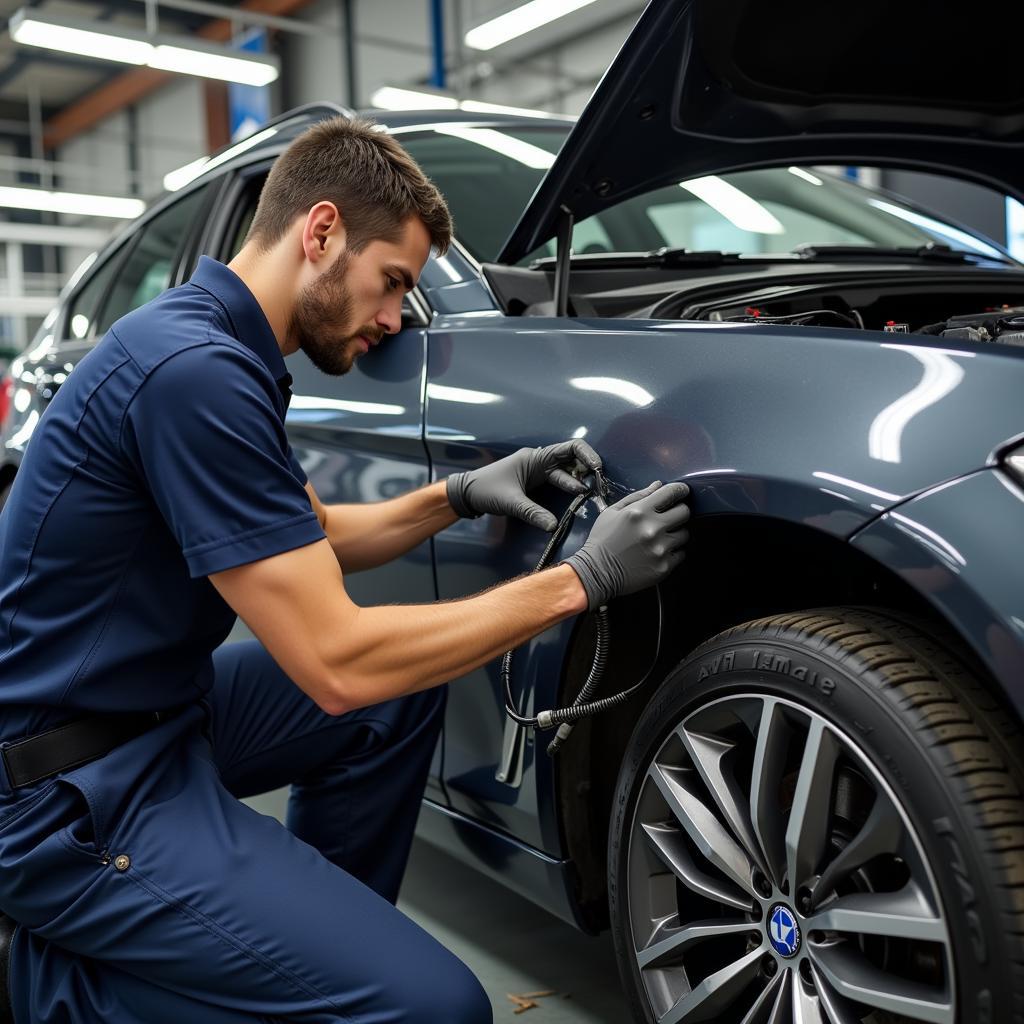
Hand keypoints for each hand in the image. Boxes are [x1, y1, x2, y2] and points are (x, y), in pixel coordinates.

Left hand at [446, 439, 601, 530]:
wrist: (468, 493)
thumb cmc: (486, 490)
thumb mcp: (510, 501)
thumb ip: (533, 513)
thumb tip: (553, 525)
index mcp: (535, 457)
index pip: (569, 448)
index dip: (587, 455)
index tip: (598, 469)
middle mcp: (540, 461)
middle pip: (572, 459)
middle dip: (587, 470)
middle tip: (599, 485)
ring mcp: (538, 471)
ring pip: (566, 472)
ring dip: (578, 480)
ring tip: (590, 493)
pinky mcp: (536, 482)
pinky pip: (558, 481)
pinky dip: (569, 487)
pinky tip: (577, 497)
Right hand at [562, 480, 689, 609]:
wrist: (596, 573)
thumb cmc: (602, 541)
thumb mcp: (612, 512)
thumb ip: (638, 496)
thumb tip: (658, 485)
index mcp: (639, 512)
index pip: (672, 492)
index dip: (680, 490)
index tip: (681, 492)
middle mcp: (652, 529)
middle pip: (684, 512)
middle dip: (679, 512)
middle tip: (669, 517)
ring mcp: (659, 549)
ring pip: (685, 534)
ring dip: (675, 533)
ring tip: (660, 538)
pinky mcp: (664, 567)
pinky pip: (681, 554)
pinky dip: (673, 552)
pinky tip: (657, 552)